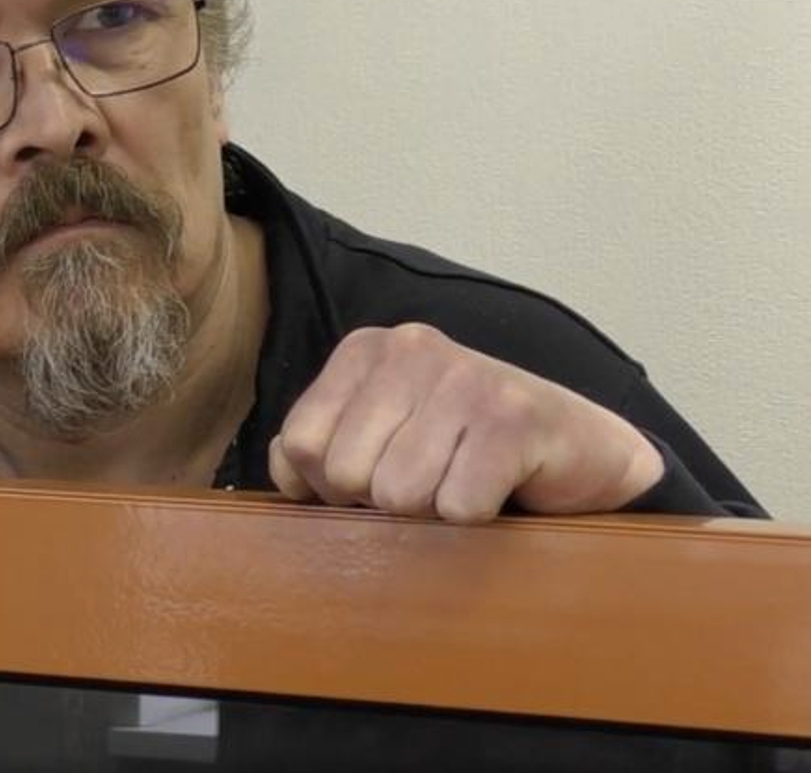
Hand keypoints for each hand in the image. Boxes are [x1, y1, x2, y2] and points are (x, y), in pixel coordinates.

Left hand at [268, 323, 663, 523]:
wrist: (579, 450)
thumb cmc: (463, 450)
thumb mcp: (378, 439)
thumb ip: (317, 450)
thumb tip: (287, 468)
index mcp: (365, 351)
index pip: (300, 443)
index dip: (330, 486)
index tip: (379, 474)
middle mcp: (411, 349)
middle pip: (346, 473)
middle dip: (382, 501)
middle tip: (430, 482)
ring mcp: (465, 376)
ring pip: (399, 494)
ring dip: (432, 511)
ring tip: (463, 481)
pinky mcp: (515, 417)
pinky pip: (458, 505)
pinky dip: (476, 517)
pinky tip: (497, 489)